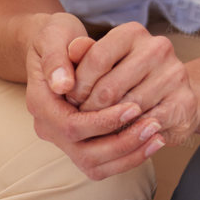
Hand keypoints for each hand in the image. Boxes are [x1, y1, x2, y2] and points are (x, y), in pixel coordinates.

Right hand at [23, 12, 163, 179]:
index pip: (69, 124)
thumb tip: (64, 85)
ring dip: (128, 151)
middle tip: (154, 124)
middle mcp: (47, 125)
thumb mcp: (55, 35)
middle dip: (121, 140)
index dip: (102, 121)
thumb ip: (58, 58)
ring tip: (158, 134)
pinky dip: (129, 157)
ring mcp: (62, 138)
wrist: (56, 45)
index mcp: (40, 101)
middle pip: (82, 149)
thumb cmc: (58, 37)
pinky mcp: (78, 143)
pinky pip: (102, 163)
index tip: (134, 107)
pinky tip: (154, 142)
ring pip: (93, 162)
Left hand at [65, 21, 199, 145]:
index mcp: (133, 33)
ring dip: (108, 124)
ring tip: (99, 129)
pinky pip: (148, 124)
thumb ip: (85, 56)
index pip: (96, 58)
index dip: (78, 85)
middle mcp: (158, 48)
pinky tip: (122, 133)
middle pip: (109, 87)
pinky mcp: (185, 101)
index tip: (71, 101)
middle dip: (89, 109)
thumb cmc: (128, 78)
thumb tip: (72, 50)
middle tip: (82, 120)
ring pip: (128, 108)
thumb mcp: (103, 63)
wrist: (175, 97)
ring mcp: (175, 74)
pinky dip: (132, 132)